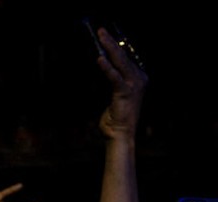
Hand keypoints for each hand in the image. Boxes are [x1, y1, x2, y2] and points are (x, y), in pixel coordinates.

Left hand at [95, 26, 146, 141]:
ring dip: (109, 47)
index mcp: (138, 78)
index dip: (116, 44)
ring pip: (120, 61)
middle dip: (111, 41)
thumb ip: (112, 81)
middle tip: (101, 30)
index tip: (106, 35)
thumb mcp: (115, 95)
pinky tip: (99, 58)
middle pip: (123, 55)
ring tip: (100, 36)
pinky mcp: (125, 92)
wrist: (121, 134)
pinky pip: (114, 77)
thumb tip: (104, 68)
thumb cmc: (116, 117)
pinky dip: (107, 68)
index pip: (126, 57)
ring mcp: (134, 85)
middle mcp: (139, 78)